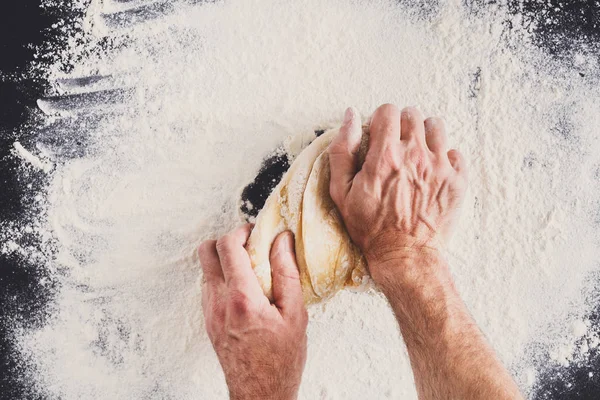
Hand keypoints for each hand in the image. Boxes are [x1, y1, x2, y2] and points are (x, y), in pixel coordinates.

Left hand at [199, 225, 307, 399]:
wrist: (260, 392)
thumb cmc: (281, 359)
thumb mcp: (295, 314)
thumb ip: (286, 273)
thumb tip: (282, 241)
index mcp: (241, 298)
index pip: (227, 247)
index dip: (241, 231)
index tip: (256, 231)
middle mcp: (218, 302)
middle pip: (206, 252)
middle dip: (226, 240)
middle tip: (249, 245)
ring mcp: (209, 311)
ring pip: (206, 269)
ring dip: (225, 260)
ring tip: (252, 269)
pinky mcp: (208, 320)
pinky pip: (210, 286)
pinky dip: (224, 278)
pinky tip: (246, 289)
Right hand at [328, 104, 467, 284]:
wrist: (405, 256)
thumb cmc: (371, 228)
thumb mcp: (342, 192)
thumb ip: (342, 150)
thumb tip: (350, 116)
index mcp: (385, 156)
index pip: (388, 110)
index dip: (380, 120)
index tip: (379, 135)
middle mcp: (415, 155)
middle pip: (413, 114)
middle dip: (402, 125)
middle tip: (397, 145)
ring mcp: (440, 167)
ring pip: (437, 126)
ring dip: (425, 135)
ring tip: (417, 153)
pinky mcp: (457, 180)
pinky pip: (455, 152)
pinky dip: (444, 157)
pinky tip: (433, 172)